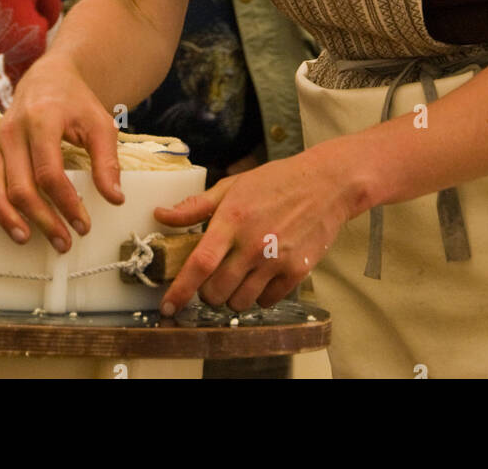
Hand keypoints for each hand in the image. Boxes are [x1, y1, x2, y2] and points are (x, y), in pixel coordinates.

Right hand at [0, 55, 123, 250]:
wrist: (50, 79)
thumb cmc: (77, 104)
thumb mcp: (100, 125)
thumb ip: (108, 161)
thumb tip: (115, 199)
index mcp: (44, 121)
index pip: (50, 173)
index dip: (66, 203)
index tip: (82, 225)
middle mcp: (14, 129)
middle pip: (21, 185)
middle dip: (42, 218)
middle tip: (63, 242)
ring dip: (6, 215)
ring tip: (25, 238)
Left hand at [153, 148, 351, 314]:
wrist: (326, 184)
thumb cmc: (276, 182)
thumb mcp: (233, 186)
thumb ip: (196, 206)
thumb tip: (161, 215)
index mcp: (233, 219)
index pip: (200, 263)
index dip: (181, 289)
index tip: (168, 306)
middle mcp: (253, 243)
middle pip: (216, 291)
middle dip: (207, 292)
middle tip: (212, 279)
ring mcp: (276, 260)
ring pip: (240, 302)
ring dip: (232, 296)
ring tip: (238, 276)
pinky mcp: (297, 272)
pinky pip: (267, 302)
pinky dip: (259, 296)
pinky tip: (261, 276)